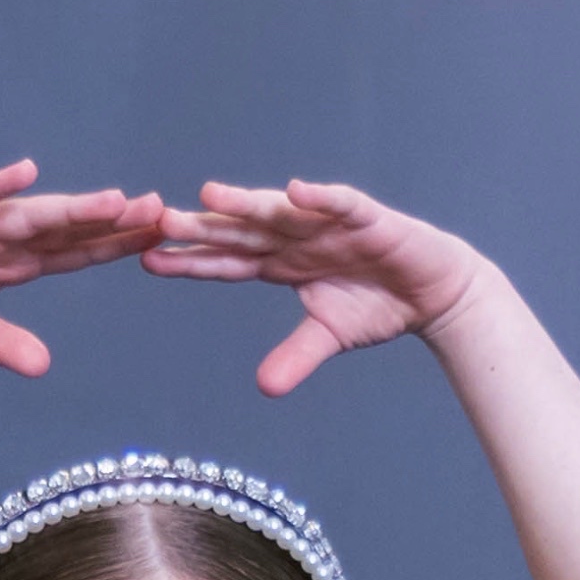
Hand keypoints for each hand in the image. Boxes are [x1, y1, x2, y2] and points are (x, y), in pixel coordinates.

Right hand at [0, 162, 163, 378]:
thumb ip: (5, 345)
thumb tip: (44, 368)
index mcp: (14, 263)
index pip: (75, 252)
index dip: (116, 244)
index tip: (158, 236)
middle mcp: (2, 238)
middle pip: (68, 227)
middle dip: (113, 220)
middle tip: (162, 209)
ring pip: (32, 214)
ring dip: (72, 207)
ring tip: (115, 202)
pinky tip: (27, 171)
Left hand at [142, 178, 483, 395]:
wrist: (431, 291)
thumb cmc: (377, 304)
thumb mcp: (329, 337)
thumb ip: (295, 358)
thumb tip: (263, 388)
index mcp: (282, 263)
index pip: (226, 261)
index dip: (190, 260)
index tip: (148, 259)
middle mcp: (296, 236)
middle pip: (240, 231)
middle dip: (202, 226)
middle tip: (156, 219)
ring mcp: (328, 223)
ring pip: (279, 211)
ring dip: (245, 203)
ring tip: (209, 194)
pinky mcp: (366, 218)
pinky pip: (340, 205)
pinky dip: (320, 199)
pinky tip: (295, 191)